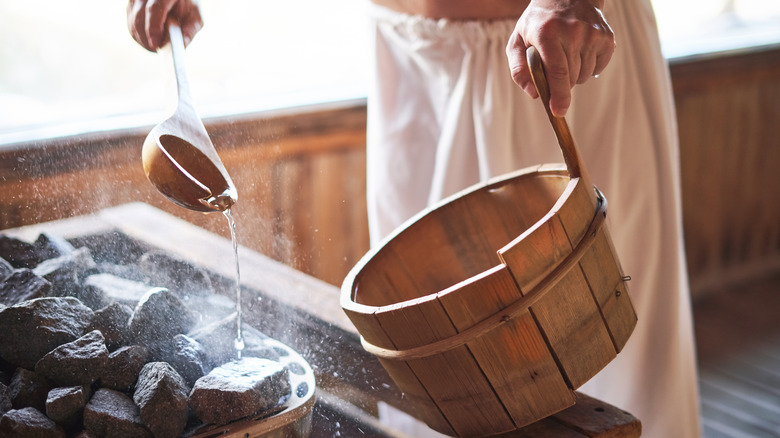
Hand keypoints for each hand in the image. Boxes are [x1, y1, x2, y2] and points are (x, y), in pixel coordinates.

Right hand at [127, 0, 202, 51]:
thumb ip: (189, 30)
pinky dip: (139, 36)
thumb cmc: (188, 8)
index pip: (154, 9)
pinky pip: (130, 24)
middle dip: (146, 38)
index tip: (155, 45)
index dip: (153, 28)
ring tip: (156, 46)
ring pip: (133, 22)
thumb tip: (182, 45)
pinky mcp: (131, 5)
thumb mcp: (195, 18)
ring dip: (142, 39)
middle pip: (139, 17)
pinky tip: (150, 41)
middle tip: (156, 50)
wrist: (177, 0)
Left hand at [506, 0, 614, 116]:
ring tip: (566, 55)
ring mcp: (593, 34)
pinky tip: (579, 51)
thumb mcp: (518, 41)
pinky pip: (597, 68)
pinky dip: (588, 67)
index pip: (557, 72)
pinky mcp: (606, 38)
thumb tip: (534, 93)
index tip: (558, 111)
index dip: (559, 95)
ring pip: (584, 76)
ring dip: (574, 75)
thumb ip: (519, 69)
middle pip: (570, 78)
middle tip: (553, 69)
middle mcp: (573, 32)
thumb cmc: (538, 24)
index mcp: (548, 33)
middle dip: (560, 84)